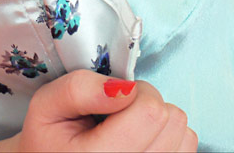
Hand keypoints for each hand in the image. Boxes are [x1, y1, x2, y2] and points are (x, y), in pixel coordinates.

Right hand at [7, 71, 197, 151]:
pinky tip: (141, 142)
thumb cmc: (47, 141)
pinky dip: (168, 139)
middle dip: (148, 104)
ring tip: (129, 130)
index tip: (114, 97)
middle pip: (172, 121)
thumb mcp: (46, 106)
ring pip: (185, 136)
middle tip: (118, 114)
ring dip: (160, 123)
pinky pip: (187, 148)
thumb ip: (80, 89)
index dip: (135, 91)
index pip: (151, 111)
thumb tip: (124, 87)